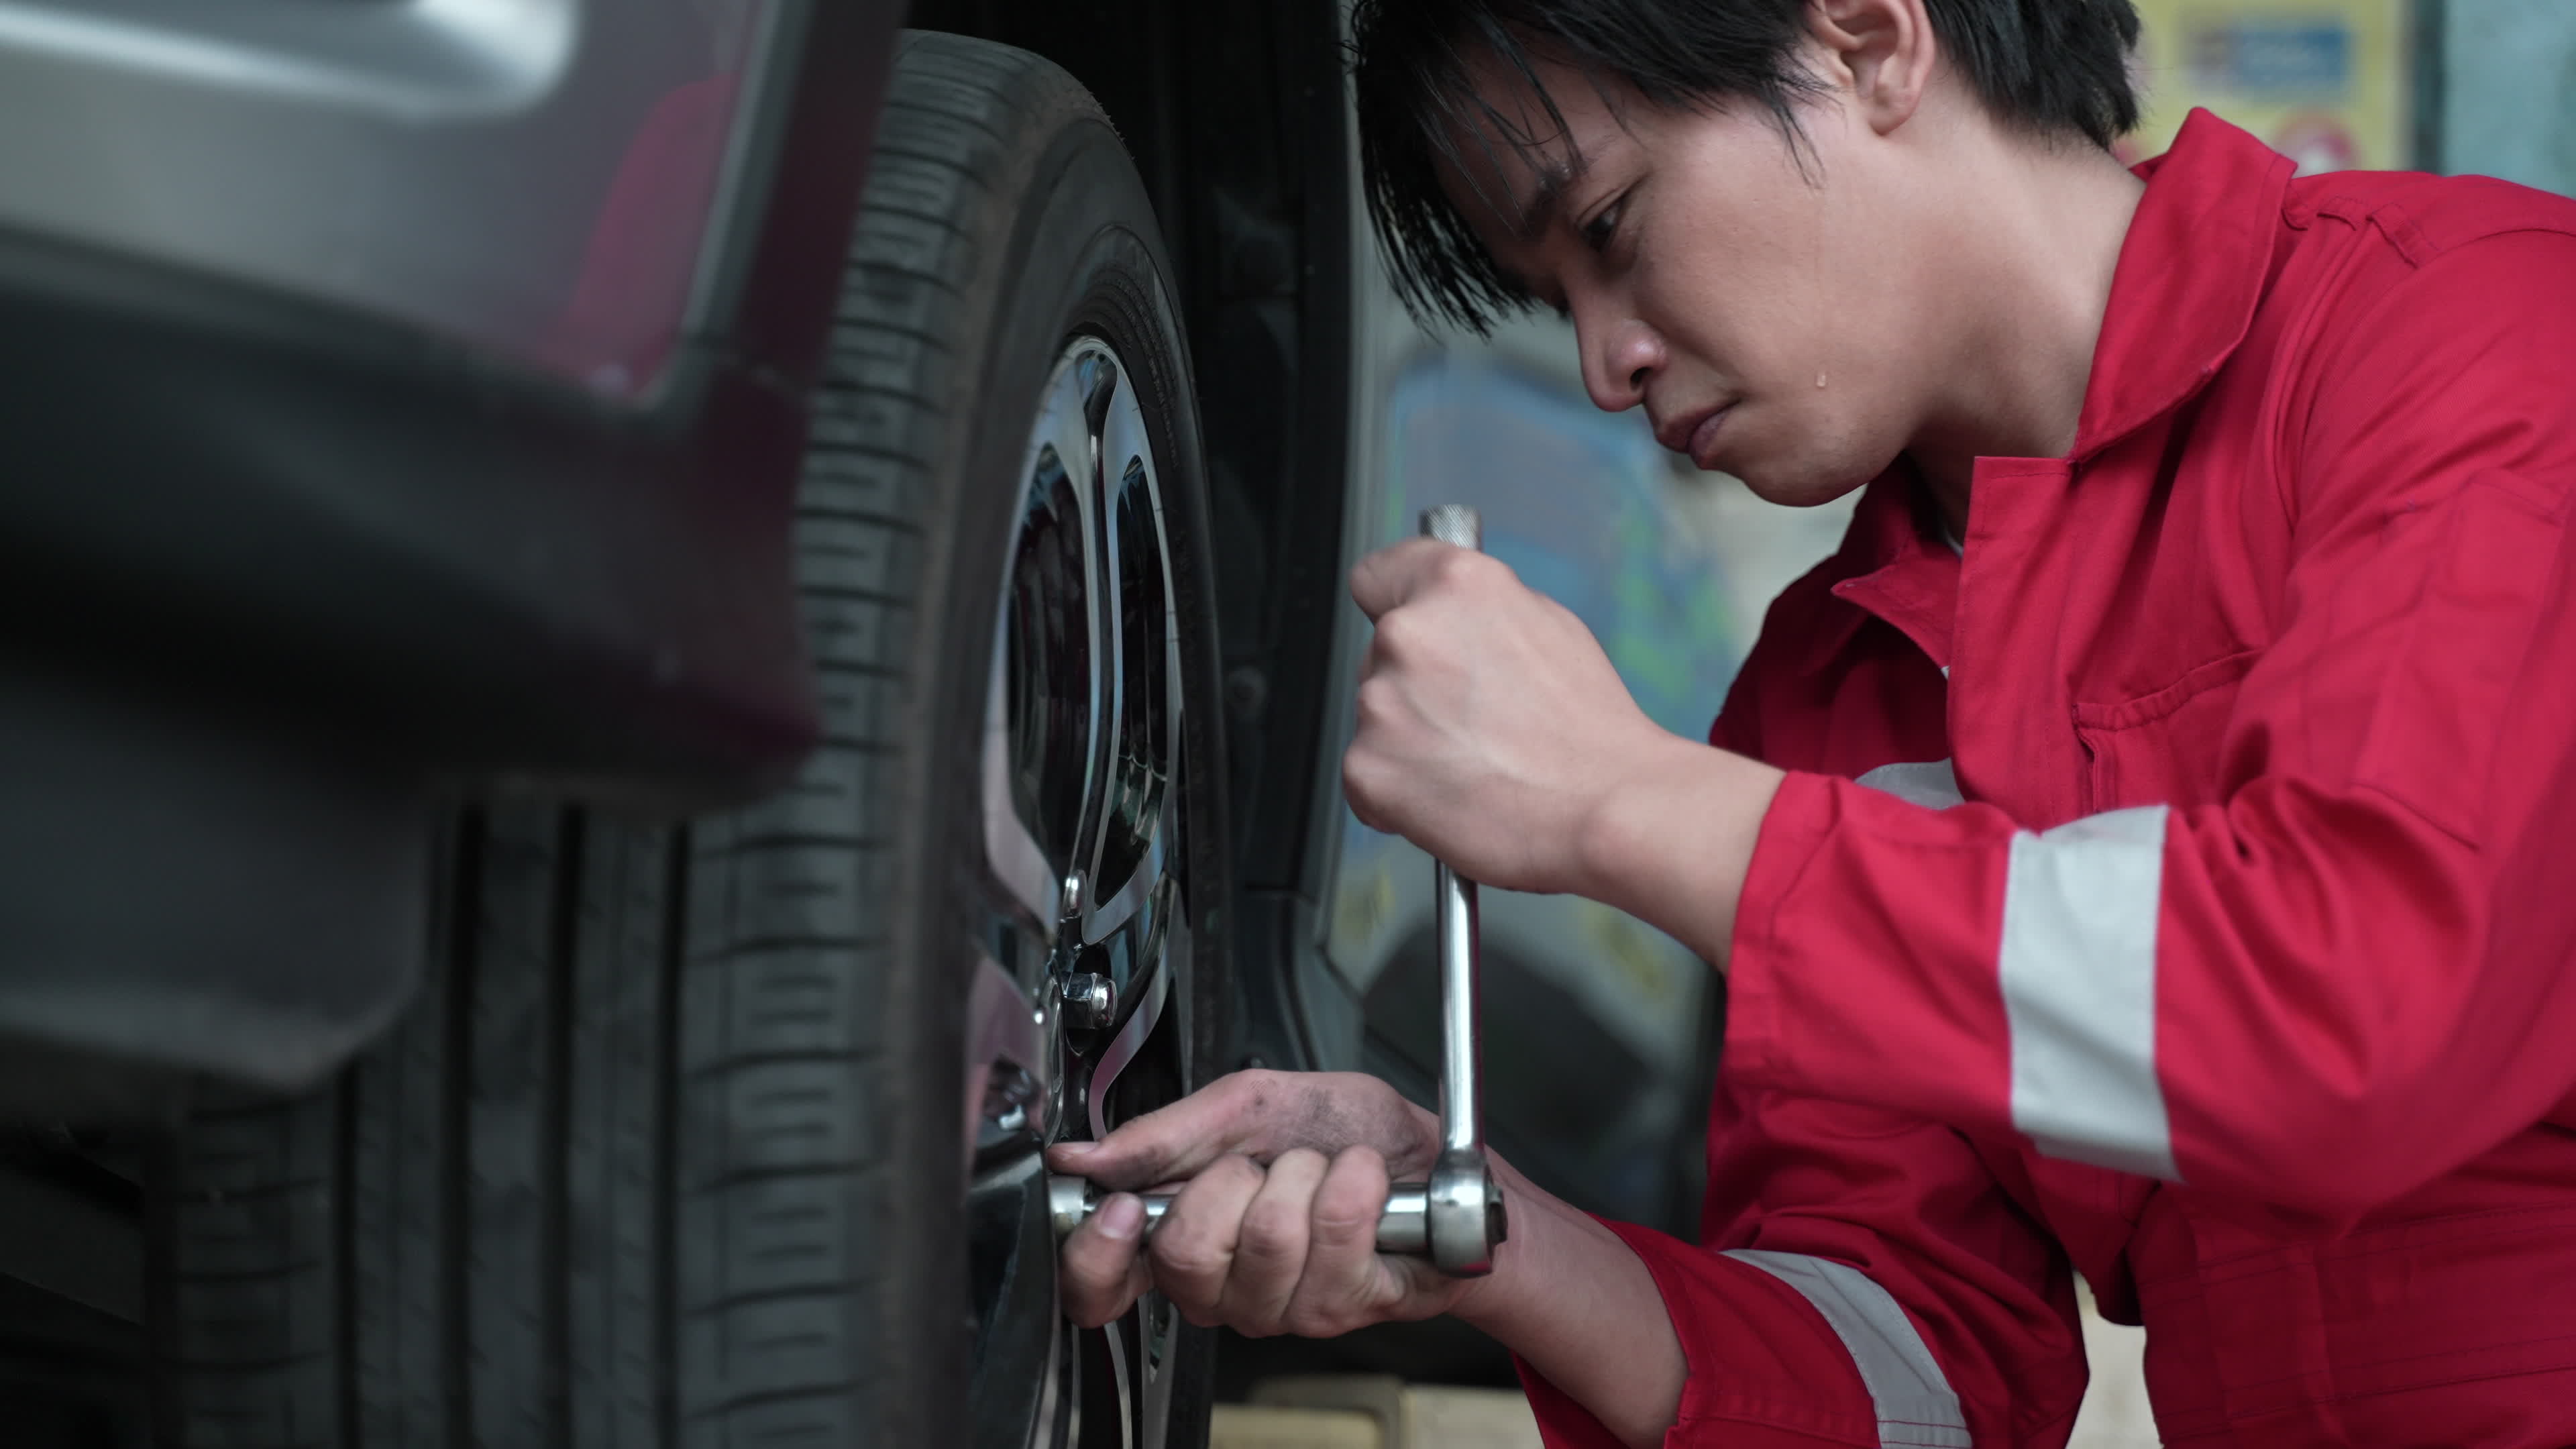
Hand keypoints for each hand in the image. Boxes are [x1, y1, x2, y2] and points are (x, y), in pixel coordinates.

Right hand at [1049, 1070, 1479, 1336]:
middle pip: (1184, 1255)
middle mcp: (1221, 1288)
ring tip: (1322, 1169)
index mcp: (1179, 1237)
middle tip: (1264, 1165)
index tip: (1122, 1208)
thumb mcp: (1243, 1107)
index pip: (1098, 1288)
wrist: (1423, 1157)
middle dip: (1231, 1179)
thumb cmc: (1338, 1133)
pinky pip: (1333, 1234)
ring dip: (1304, 1174)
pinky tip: (1363, 1181)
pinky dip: (1355, 1181)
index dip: (1097, 1254)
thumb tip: (1086, 1158)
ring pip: (1265, 1238)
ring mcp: (1280, 1306)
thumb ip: (1162, 1135)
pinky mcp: (1342, 1305)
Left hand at [1343, 539, 1682, 894]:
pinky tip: (1453, 797)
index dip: (1393, 605)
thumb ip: (1480, 613)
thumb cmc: (1589, 730)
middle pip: (1380, 655)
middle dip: (1414, 685)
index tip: (1402, 625)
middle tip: (1473, 720)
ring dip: (1407, 739)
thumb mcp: (1550, 627)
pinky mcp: (1367, 767)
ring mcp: (1380, 701)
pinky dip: (1398, 792)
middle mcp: (1408, 633)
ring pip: (1376, 716)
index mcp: (1455, 584)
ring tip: (1475, 763)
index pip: (1377, 576)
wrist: (1603, 809)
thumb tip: (1453, 619)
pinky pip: (1367, 775)